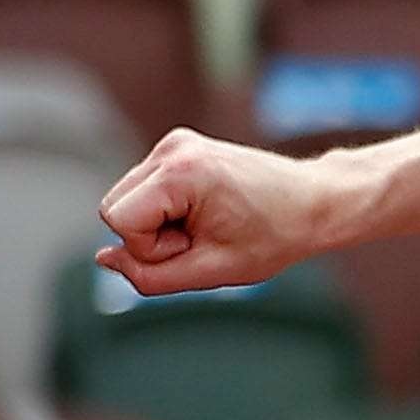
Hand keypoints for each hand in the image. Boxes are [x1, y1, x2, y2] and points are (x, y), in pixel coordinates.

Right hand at [94, 130, 340, 295]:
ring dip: (159, 225)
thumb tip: (103, 258)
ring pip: (126, 200)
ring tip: (208, 224)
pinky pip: (145, 192)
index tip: (196, 244)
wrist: (316, 201)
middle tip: (204, 238)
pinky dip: (167, 211)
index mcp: (180, 170)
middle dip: (151, 236)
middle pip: (114, 208)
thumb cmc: (275, 235)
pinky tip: (207, 212)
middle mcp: (172, 148)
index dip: (150, 248)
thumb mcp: (212, 270)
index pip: (117, 220)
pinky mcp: (179, 149)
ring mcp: (174, 144)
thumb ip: (150, 275)